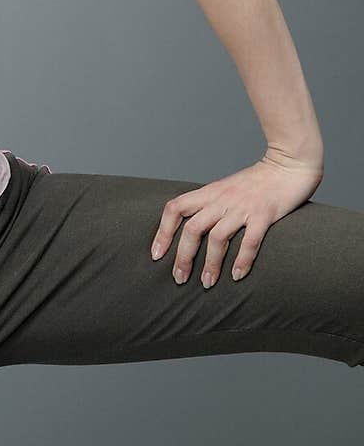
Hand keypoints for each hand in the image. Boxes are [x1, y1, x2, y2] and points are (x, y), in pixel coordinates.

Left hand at [150, 150, 323, 286]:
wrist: (289, 162)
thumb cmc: (258, 180)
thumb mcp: (226, 188)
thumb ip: (211, 204)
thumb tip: (195, 229)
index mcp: (210, 192)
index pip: (175, 208)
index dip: (163, 232)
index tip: (157, 255)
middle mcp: (222, 200)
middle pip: (192, 228)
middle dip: (183, 257)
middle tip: (179, 279)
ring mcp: (243, 207)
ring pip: (218, 238)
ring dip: (211, 264)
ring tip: (207, 283)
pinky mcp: (265, 214)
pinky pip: (250, 241)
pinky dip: (242, 260)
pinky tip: (238, 276)